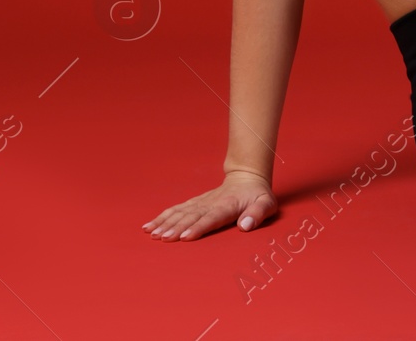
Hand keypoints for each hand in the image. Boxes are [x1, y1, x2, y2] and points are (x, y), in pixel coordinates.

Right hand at [142, 170, 276, 241]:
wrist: (247, 177)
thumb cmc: (257, 195)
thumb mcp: (266, 203)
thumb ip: (258, 213)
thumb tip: (246, 225)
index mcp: (227, 206)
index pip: (211, 218)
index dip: (198, 227)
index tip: (185, 237)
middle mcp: (210, 204)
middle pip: (191, 216)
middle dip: (176, 227)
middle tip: (161, 238)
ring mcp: (200, 202)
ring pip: (180, 212)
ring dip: (165, 223)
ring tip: (151, 233)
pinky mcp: (194, 203)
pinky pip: (176, 210)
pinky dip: (162, 217)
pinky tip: (149, 226)